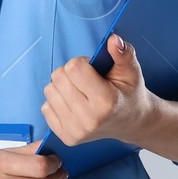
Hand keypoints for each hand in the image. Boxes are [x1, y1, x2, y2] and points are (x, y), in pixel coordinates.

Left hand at [41, 33, 157, 146]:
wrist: (131, 122)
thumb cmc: (129, 93)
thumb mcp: (131, 71)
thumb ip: (123, 53)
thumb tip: (113, 39)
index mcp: (106, 102)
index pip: (73, 68)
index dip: (82, 63)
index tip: (93, 70)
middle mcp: (89, 120)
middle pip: (58, 78)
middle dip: (70, 73)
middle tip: (87, 81)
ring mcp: (76, 131)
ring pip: (50, 91)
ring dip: (63, 87)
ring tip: (81, 92)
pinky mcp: (67, 138)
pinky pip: (45, 107)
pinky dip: (57, 102)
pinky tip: (74, 104)